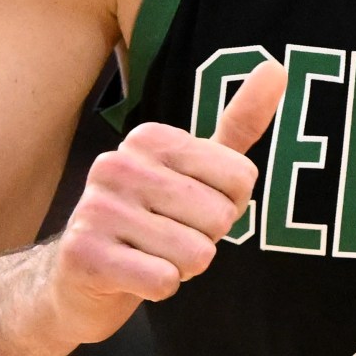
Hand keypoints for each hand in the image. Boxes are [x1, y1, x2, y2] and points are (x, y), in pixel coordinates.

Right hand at [46, 60, 285, 345]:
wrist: (78, 278)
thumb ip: (238, 123)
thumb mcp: (196, 169)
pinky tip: (133, 277)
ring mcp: (97, 209)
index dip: (228, 206)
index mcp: (150, 138)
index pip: (241, 178)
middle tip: (168, 238)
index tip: (190, 209)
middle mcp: (118, 164)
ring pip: (196, 254)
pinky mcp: (84, 255)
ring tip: (150, 256)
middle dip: (206, 240)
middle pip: (221, 217)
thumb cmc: (150, 221)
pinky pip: (164, 281)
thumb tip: (278, 67)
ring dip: (182, 268)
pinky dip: (160, 288)